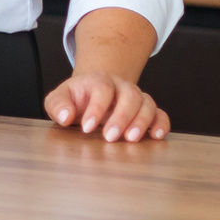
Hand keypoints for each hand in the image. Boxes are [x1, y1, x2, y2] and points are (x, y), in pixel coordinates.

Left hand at [44, 71, 168, 141]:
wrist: (91, 95)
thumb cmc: (75, 99)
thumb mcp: (58, 99)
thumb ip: (57, 105)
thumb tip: (65, 116)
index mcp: (99, 80)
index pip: (103, 89)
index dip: (96, 108)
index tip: (86, 127)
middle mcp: (121, 86)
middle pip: (130, 95)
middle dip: (121, 117)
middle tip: (110, 137)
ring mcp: (136, 97)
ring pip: (147, 103)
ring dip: (141, 121)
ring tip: (131, 139)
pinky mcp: (146, 111)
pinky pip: (160, 113)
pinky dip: (161, 124)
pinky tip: (157, 136)